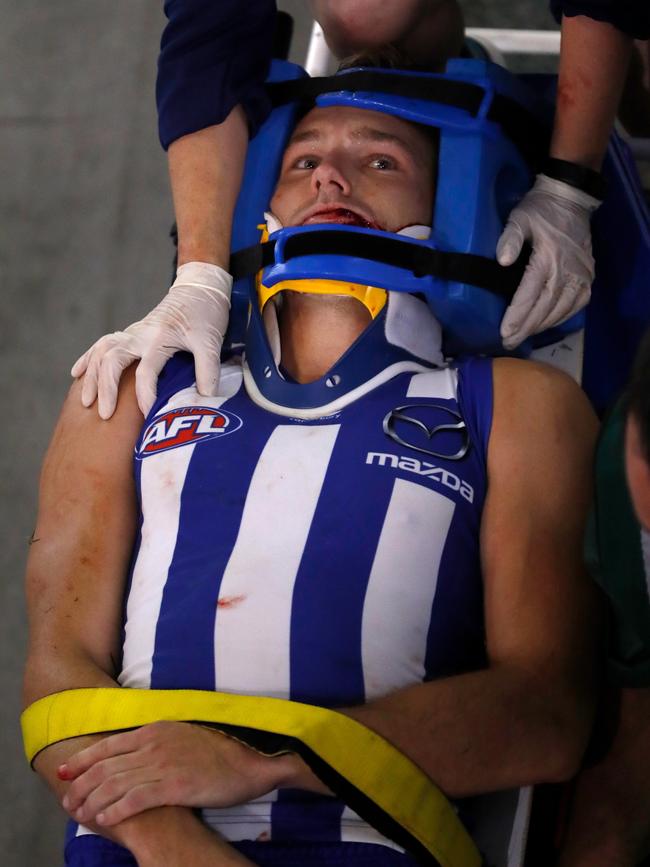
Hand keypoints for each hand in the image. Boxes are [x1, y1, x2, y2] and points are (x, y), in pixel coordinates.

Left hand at [59, 721, 290, 826]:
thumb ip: (158, 744)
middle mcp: (155, 743)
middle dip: (80, 784)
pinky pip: (136, 799)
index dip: (82, 759)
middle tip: (67, 802)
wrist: (250, 758)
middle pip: (105, 765)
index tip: (64, 771)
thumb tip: (136, 754)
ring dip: (92, 800)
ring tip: (81, 815)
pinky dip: (115, 809)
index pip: (108, 744)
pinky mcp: (176, 785)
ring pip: (115, 783)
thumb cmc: (218, 751)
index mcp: (156, 729)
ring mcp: (164, 763)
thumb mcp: (182, 737)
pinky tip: (105, 819)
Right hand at [71, 262, 231, 418]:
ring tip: (86, 402)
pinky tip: (77, 374)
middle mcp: (140, 334)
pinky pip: (102, 344)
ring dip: (92, 376)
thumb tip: (205, 401)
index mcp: (160, 338)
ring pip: (101, 352)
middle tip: (104, 415)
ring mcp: (132, 332)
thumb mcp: (211, 342)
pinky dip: (88, 358)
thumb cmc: (206, 314)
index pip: (146, 372)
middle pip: (112, 360)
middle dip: (106, 388)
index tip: (148, 417)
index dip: (146, 396)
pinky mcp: (130, 332)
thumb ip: (208, 371)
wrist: (199, 288)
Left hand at [496, 174, 599, 349]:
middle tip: (509, 342)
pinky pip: (577, 304)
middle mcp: (567, 270)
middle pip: (545, 306)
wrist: (571, 199)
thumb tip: (502, 260)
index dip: (517, 315)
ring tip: (524, 336)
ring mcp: (581, 274)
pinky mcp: (589, 276)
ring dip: (542, 325)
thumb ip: (510, 238)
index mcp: (548, 257)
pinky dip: (562, 317)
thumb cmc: (540, 209)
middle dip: (526, 327)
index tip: (505, 332)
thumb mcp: (519, 218)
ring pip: (562, 308)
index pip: (530, 293)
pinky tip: (548, 324)